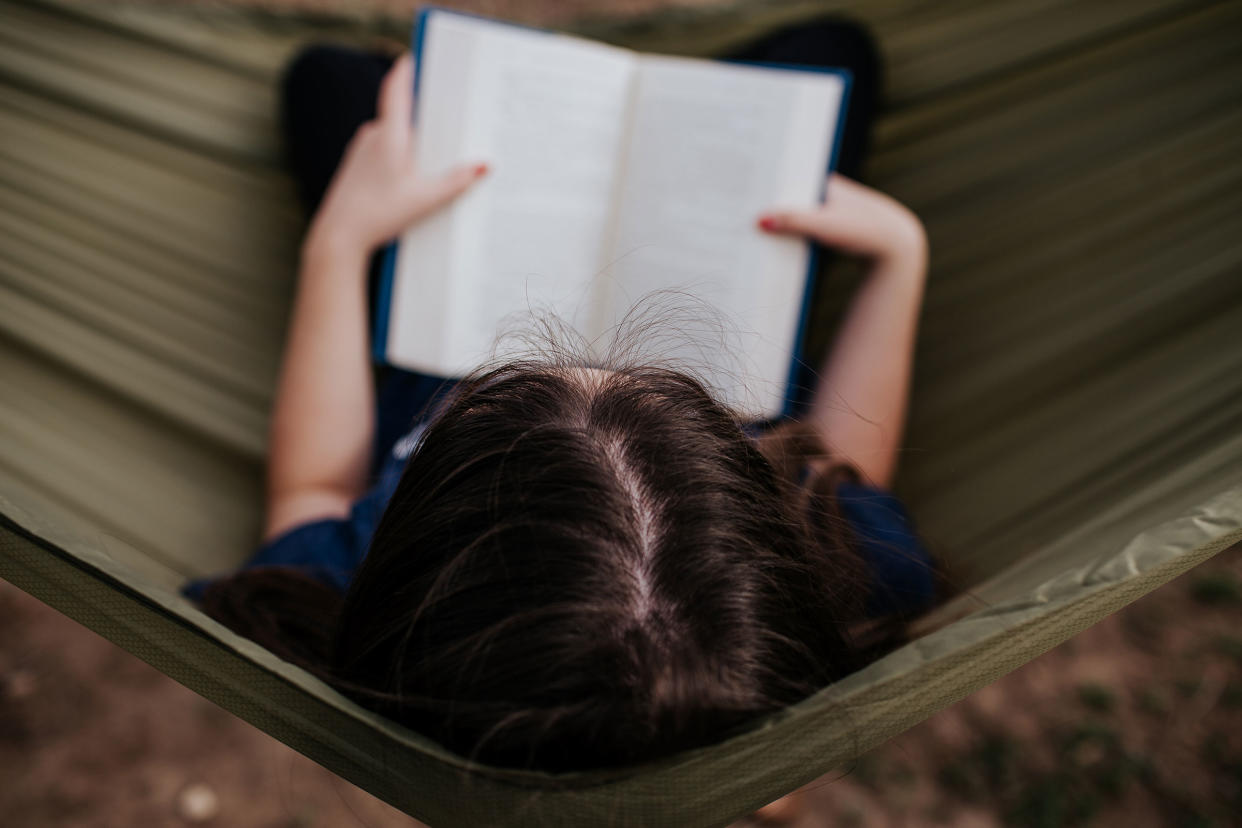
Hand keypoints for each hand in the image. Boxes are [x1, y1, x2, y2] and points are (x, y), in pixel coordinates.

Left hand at [305, 52, 488, 257]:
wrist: (339, 237)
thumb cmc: (378, 216)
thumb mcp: (426, 199)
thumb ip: (456, 181)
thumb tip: (484, 166)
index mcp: (389, 135)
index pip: (396, 89)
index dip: (406, 70)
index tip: (415, 56)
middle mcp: (372, 136)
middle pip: (401, 114)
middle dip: (423, 116)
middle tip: (447, 116)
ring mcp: (361, 151)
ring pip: (392, 136)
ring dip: (411, 141)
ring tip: (434, 156)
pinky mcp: (356, 166)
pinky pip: (382, 151)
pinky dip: (398, 156)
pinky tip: (410, 178)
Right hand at [757, 173, 926, 264]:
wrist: (898, 250)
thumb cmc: (865, 231)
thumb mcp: (825, 226)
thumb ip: (793, 222)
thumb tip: (759, 220)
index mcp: (826, 183)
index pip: (789, 181)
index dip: (767, 189)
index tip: (745, 196)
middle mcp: (828, 194)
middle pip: (790, 200)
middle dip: (769, 208)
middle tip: (742, 217)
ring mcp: (833, 213)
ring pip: (798, 218)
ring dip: (781, 226)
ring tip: (753, 233)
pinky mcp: (836, 231)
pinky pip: (806, 232)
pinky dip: (794, 238)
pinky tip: (778, 248)